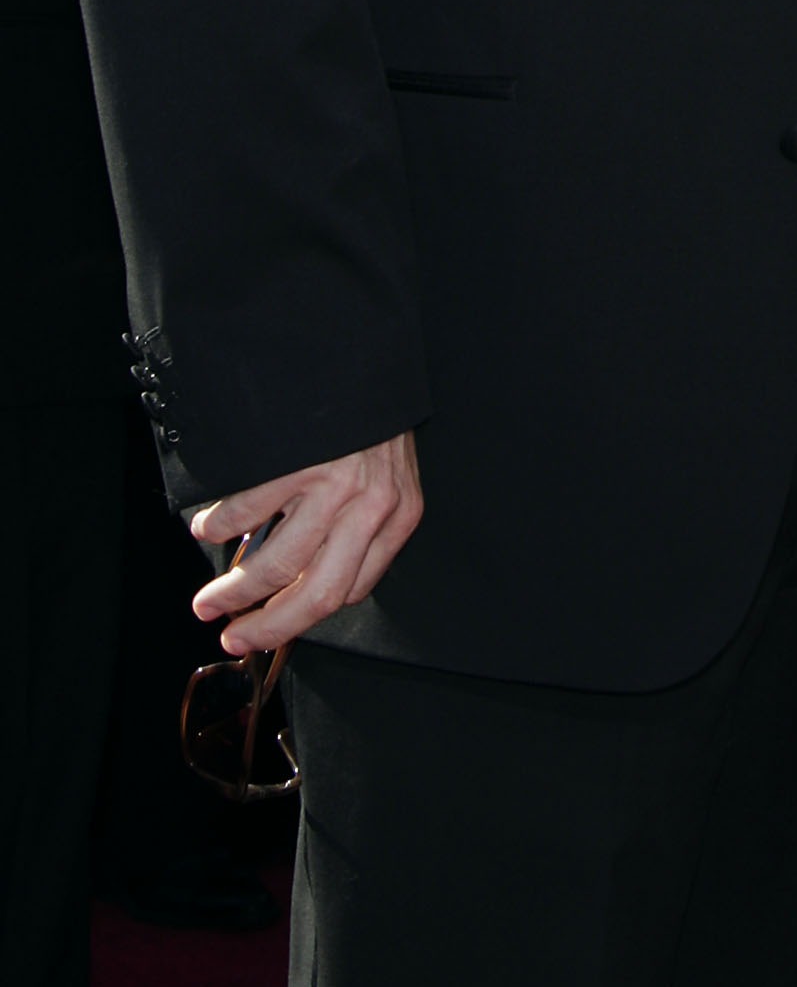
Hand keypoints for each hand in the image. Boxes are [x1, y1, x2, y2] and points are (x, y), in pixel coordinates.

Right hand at [190, 433, 423, 655]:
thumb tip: (294, 581)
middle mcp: (373, 507)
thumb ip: (355, 526)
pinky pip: (249, 511)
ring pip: (278, 563)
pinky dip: (220, 527)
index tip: (267, 629)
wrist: (364, 353)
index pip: (348, 592)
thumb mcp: (383, 478)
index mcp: (398, 517)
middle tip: (229, 633)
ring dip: (236, 589)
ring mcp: (337, 484)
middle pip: (316, 593)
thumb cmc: (368, 421)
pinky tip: (207, 530)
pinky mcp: (301, 459)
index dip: (301, 618)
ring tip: (209, 598)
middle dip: (265, 625)